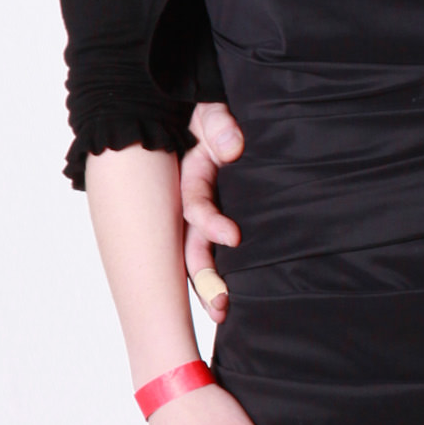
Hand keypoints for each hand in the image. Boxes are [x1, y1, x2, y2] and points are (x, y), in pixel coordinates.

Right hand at [183, 101, 244, 317]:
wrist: (208, 112)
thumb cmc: (213, 114)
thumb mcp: (212, 113)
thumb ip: (220, 127)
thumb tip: (232, 149)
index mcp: (190, 178)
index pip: (195, 206)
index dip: (211, 222)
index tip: (233, 237)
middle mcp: (194, 202)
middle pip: (191, 246)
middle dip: (204, 277)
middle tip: (220, 307)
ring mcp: (207, 213)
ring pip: (200, 255)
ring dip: (209, 285)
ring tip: (220, 312)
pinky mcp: (223, 217)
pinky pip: (216, 251)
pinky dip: (221, 275)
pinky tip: (231, 299)